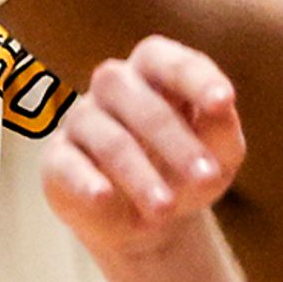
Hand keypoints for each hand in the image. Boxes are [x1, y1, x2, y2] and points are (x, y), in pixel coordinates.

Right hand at [43, 36, 245, 259]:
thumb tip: (222, 110)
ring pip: (109, 139)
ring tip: (165, 209)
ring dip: (139, 174)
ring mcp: (81, 120)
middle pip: (138, 101)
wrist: (148, 221)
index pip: (166, 60)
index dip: (195, 78)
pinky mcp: (58, 158)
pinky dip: (84, 180)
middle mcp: (113, 87)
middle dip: (175, 141)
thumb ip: (223, 131)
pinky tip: (103, 196)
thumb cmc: (185, 172)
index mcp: (153, 73)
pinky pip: (67, 164)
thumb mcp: (218, 157)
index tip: (224, 102)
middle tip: (204, 178)